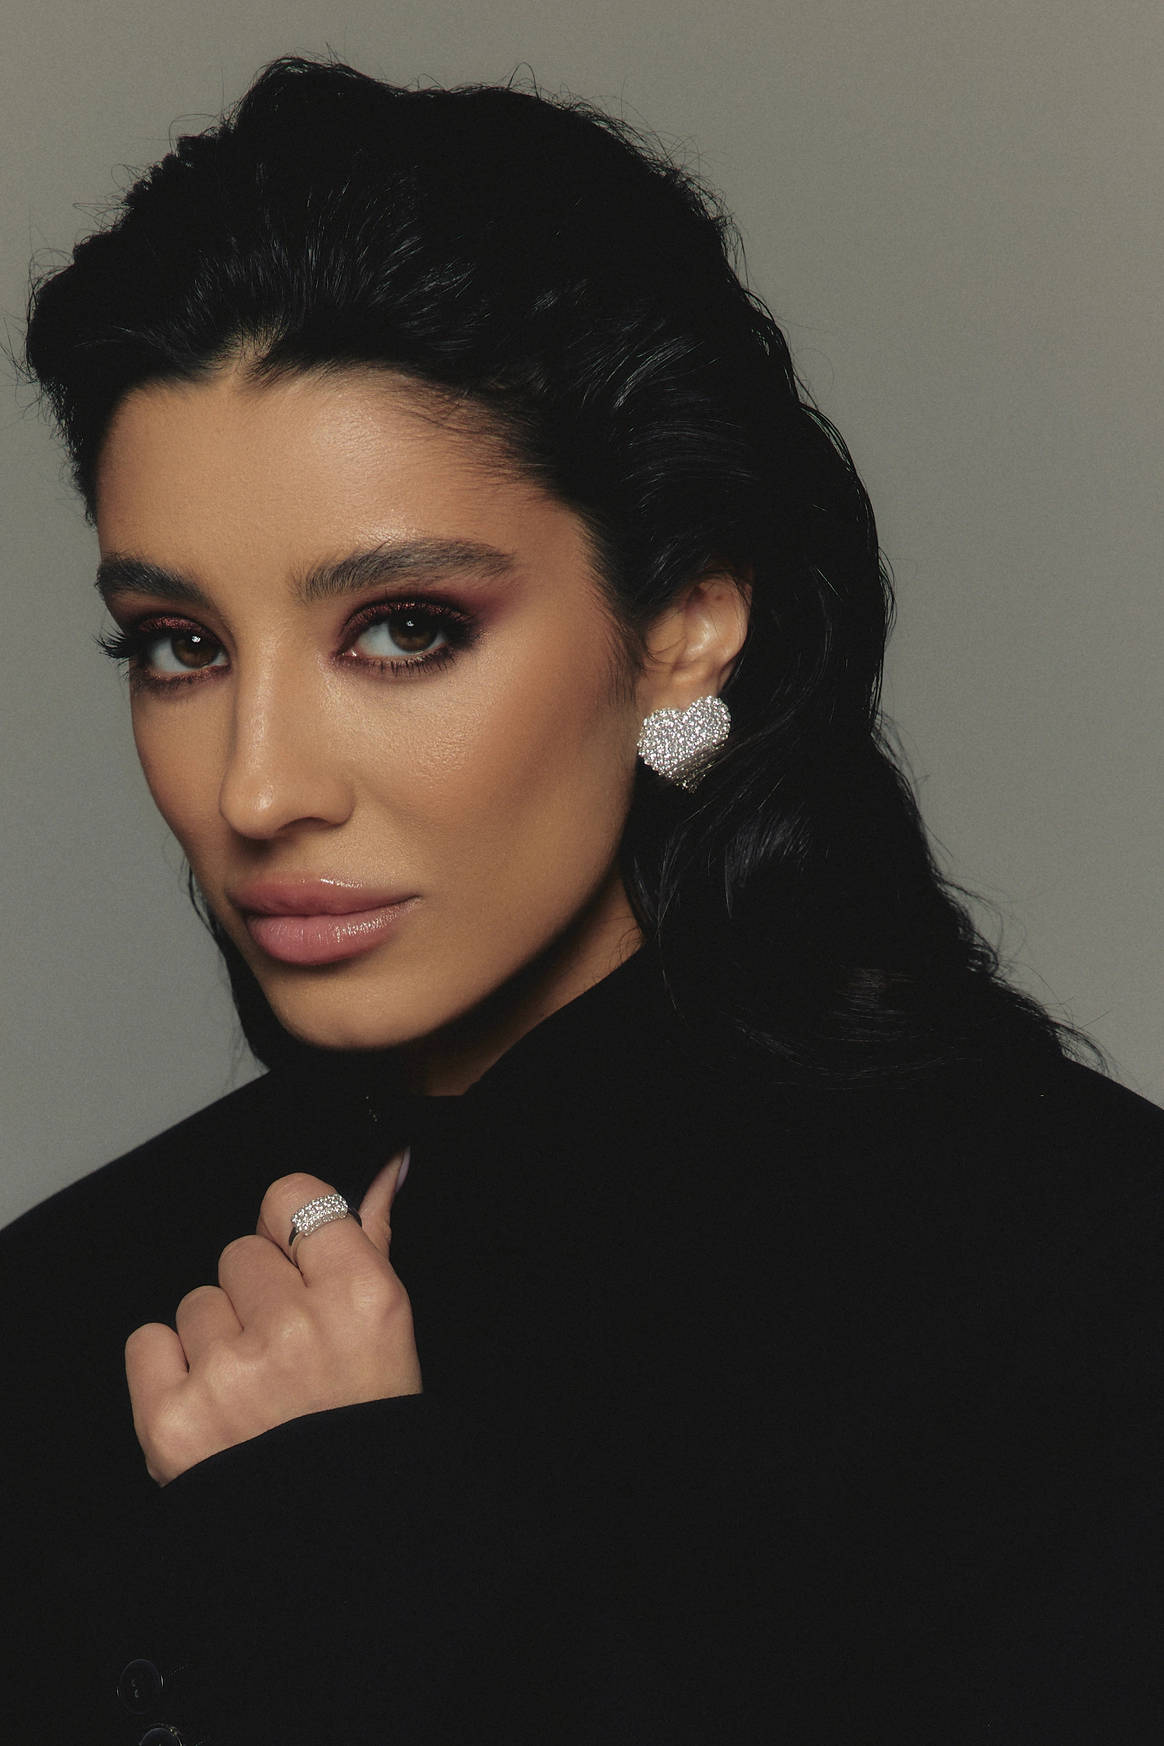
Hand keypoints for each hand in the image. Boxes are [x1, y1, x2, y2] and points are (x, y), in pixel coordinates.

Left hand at [125, 1155, 420, 1484]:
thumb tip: (386, 1164)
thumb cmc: (365, 1425)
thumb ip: (372, 1235)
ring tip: (256, 1392)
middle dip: (256, 1297)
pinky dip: (171, 1371)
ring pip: (195, 1303)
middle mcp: (297, 1328)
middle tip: (288, 1354)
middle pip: (238, 1253)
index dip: (290, 1233)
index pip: (292, 1198)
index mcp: (362, 1296)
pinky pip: (148, 1341)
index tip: (299, 1267)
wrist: (341, 1537)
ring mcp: (230, 1375)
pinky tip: (212, 1404)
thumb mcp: (389, 1327)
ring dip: (217, 1340)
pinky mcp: (174, 1420)